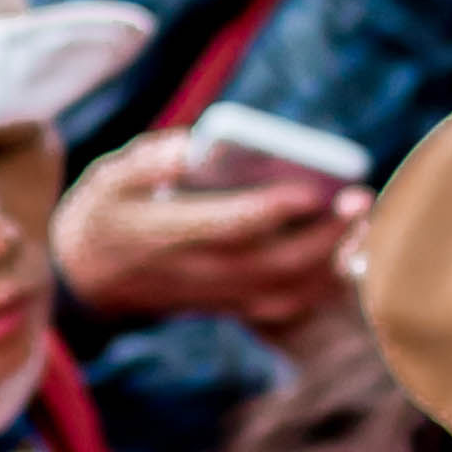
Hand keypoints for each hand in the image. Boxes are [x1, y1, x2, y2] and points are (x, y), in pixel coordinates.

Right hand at [53, 135, 366, 333]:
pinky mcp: (233, 305)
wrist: (87, 281)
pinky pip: (290, 304)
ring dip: (334, 262)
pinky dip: (326, 284)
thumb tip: (191, 146)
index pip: (229, 226)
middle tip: (359, 199)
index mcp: (166, 235)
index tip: (312, 187)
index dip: (272, 209)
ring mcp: (219, 295)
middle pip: (274, 262)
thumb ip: (148, 160)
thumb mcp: (108, 177)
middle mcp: (198, 272)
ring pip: (289, 290)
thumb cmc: (104, 214)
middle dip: (323, 235)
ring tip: (364, 222)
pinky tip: (352, 252)